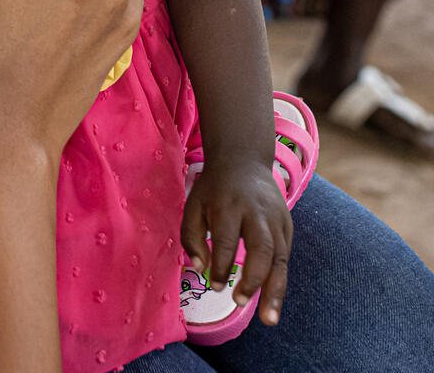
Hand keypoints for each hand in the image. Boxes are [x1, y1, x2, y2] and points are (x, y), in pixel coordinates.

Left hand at [181, 157, 292, 327]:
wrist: (243, 160)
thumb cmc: (213, 189)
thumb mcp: (193, 204)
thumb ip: (191, 236)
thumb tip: (199, 268)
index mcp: (228, 205)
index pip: (227, 240)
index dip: (220, 265)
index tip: (215, 286)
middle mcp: (256, 212)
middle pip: (262, 249)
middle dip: (253, 280)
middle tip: (240, 303)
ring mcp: (276, 219)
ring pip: (281, 258)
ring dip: (275, 291)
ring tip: (269, 319)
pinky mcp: (287, 225)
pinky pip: (286, 257)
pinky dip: (280, 280)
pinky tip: (273, 300)